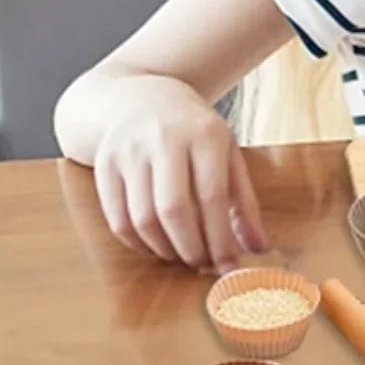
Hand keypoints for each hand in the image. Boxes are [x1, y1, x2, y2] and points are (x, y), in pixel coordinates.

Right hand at [90, 76, 269, 272]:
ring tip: (181, 256)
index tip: (228, 266)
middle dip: (190, 248)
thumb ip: (245, 201)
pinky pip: (117, 218)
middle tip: (202, 265)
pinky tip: (155, 246)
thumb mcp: (228, 153)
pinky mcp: (104, 164)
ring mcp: (130, 150)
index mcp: (205, 134)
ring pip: (142, 218)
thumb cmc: (194, 131)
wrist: (142, 97)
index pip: (213, 196)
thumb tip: (259, 249)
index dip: (220, 238)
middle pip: (173, 209)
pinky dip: (137, 243)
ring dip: (164, 249)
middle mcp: (165, 139)